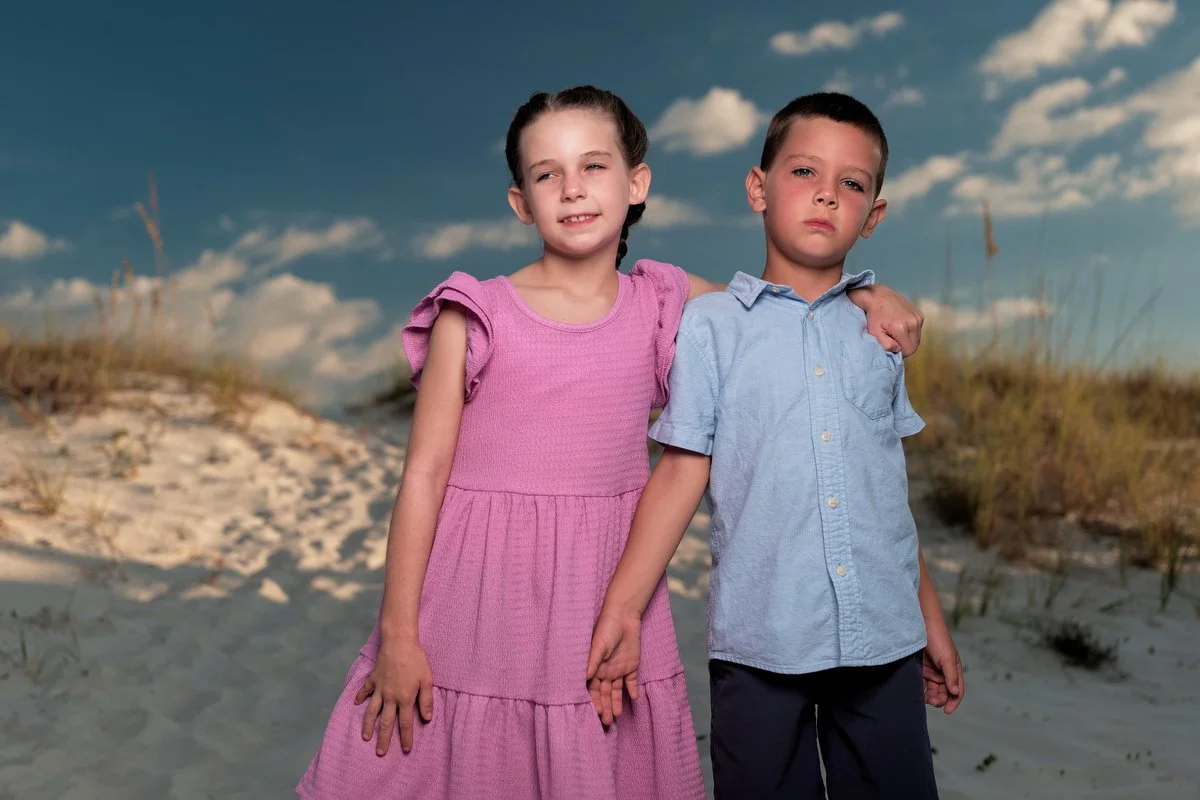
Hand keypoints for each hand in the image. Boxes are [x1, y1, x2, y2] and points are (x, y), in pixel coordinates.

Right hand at [354, 638, 434, 754]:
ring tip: (365, 737)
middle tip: (380, 753)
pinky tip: (356, 704)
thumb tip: (427, 719)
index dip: (406, 737)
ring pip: (372, 711)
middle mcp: (390, 697)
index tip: (406, 749)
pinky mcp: (373, 679)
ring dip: (368, 725)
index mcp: (405, 699)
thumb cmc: (416, 660)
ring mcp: (379, 689)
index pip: (405, 723)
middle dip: (384, 739)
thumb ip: (426, 700)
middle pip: (386, 722)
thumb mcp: (427, 680)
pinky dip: (360, 697)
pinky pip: (365, 691)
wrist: (399, 642)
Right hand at [585, 605, 642, 725]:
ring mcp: (618, 669)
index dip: (594, 701)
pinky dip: (633, 690)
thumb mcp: (598, 645)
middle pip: (604, 693)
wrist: (624, 616)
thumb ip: (592, 661)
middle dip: (605, 707)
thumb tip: (584, 678)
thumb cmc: (606, 629)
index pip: (593, 689)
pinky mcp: (631, 665)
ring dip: (616, 703)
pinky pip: (631, 681)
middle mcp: (605, 671)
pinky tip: (634, 699)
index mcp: (595, 668)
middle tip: (607, 722)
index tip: (596, 714)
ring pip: (616, 691)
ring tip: (617, 717)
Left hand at [859, 285, 924, 356]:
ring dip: (908, 339)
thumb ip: (886, 344)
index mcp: (902, 328)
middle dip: (905, 346)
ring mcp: (918, 317)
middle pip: (915, 345)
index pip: (909, 350)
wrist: (877, 297)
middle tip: (893, 340)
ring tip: (896, 333)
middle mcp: (913, 322)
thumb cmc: (874, 316)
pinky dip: (911, 331)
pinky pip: (918, 330)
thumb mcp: (874, 332)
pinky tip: (901, 326)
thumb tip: (898, 350)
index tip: (892, 346)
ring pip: (917, 338)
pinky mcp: (920, 314)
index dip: (900, 352)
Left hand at [922, 624, 963, 713]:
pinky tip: (917, 693)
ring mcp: (932, 670)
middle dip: (939, 699)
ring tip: (924, 698)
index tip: (947, 711)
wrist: (920, 623)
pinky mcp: (920, 667)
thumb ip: (951, 675)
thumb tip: (955, 692)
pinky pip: (922, 683)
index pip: (957, 690)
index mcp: (954, 669)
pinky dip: (921, 689)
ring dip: (930, 696)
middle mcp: (944, 671)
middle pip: (944, 692)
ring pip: (933, 689)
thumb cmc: (937, 637)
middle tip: (931, 701)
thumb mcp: (947, 657)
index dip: (953, 701)